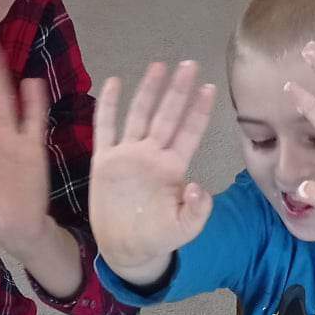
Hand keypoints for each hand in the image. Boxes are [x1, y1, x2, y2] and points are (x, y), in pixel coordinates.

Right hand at [89, 60, 216, 276]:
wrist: (126, 249)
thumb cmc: (157, 238)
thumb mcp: (183, 229)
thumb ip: (197, 212)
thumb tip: (199, 187)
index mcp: (172, 168)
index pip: (189, 133)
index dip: (199, 111)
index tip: (210, 88)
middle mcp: (152, 155)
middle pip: (167, 116)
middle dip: (178, 90)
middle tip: (190, 64)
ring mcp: (128, 155)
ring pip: (139, 115)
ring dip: (149, 91)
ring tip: (158, 65)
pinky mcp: (105, 161)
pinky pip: (105, 128)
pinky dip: (108, 106)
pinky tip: (114, 82)